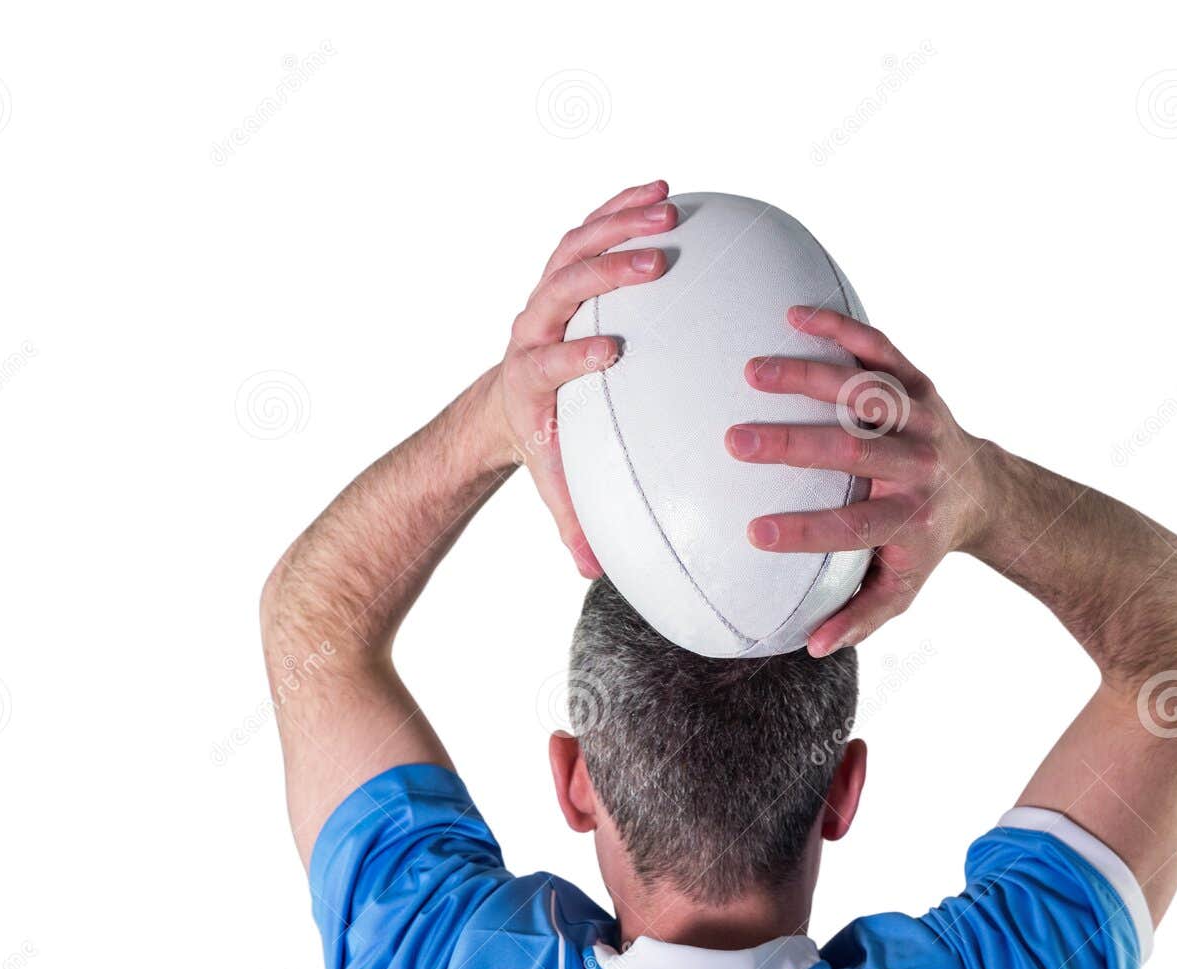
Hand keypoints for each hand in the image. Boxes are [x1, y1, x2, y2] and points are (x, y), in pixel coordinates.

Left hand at [493, 179, 675, 576]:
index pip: (548, 362)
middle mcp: (531, 327)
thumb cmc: (543, 442)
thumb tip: (593, 573)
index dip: (574, 355)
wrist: (508, 400)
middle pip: (561, 288)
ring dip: (619, 224)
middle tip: (657, 262)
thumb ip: (572, 523)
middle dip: (605, 272)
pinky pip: (588, 230)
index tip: (613, 352)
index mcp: (529, 380)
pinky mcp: (562, 271)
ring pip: (575, 247)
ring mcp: (545, 293)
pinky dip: (618, 205)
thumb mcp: (554, 482)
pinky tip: (663, 188)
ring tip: (668, 209)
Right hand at [725, 307, 987, 656]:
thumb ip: (858, 617)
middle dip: (794, 445)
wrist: (981, 489)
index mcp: (909, 521)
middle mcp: (919, 466)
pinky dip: (841, 330)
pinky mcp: (918, 382)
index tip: (754, 533)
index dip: (806, 533)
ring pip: (867, 393)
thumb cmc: (922, 544)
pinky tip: (793, 316)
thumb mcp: (900, 590)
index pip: (854, 528)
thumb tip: (812, 646)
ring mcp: (921, 418)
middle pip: (855, 452)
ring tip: (752, 371)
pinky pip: (880, 349)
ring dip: (810, 378)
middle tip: (735, 441)